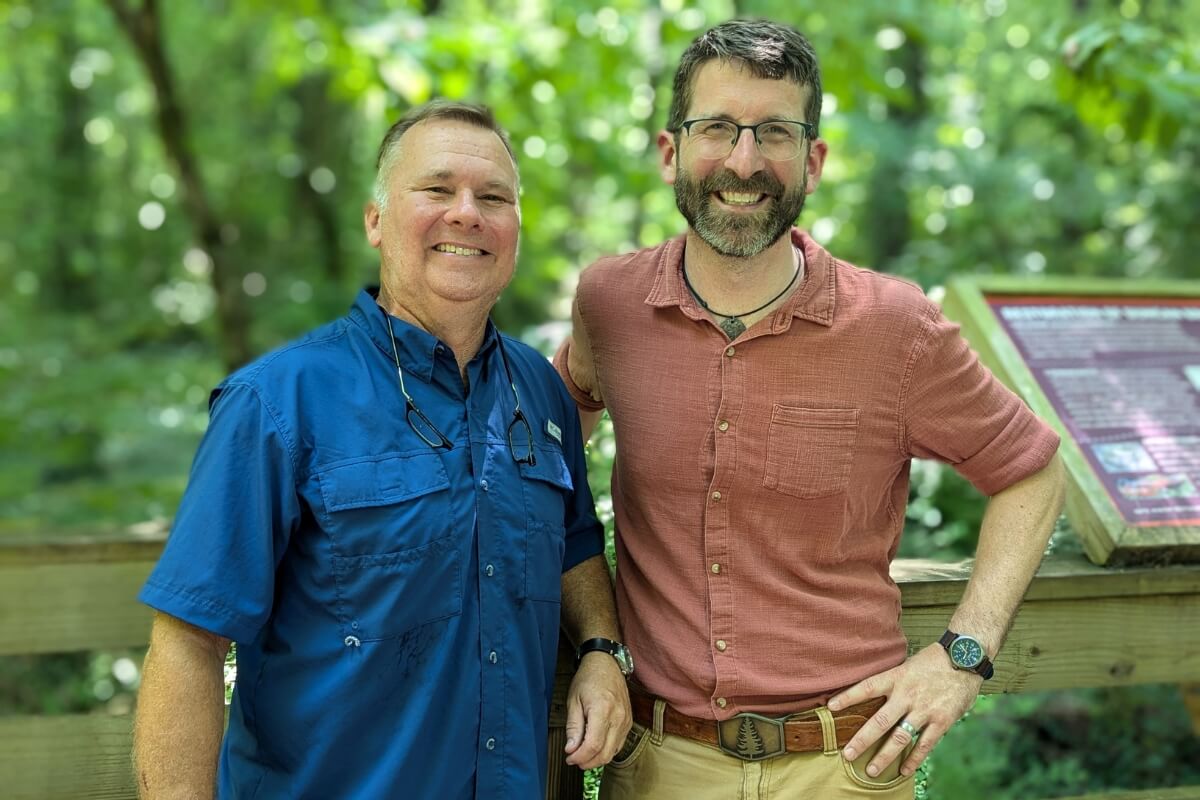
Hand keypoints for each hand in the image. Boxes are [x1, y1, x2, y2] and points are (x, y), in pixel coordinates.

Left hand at [563, 651, 631, 768]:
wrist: (606, 664)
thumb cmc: (588, 678)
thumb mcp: (573, 700)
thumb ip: (573, 727)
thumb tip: (571, 749)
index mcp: (602, 710)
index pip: (593, 745)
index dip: (580, 757)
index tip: (569, 758)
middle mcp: (618, 717)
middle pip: (605, 753)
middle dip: (587, 762)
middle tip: (574, 759)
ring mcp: (626, 721)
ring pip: (613, 752)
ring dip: (597, 759)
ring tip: (583, 754)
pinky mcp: (628, 722)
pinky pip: (619, 744)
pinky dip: (606, 750)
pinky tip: (595, 746)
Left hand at [826, 643, 981, 778]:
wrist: (965, 658)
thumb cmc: (933, 661)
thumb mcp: (907, 665)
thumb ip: (893, 681)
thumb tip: (871, 693)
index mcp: (896, 677)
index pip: (867, 687)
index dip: (848, 697)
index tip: (831, 708)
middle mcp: (907, 695)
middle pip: (879, 721)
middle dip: (862, 740)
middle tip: (847, 754)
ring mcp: (924, 710)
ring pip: (900, 737)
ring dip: (885, 756)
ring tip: (872, 770)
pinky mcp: (942, 721)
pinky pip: (925, 744)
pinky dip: (914, 759)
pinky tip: (904, 771)